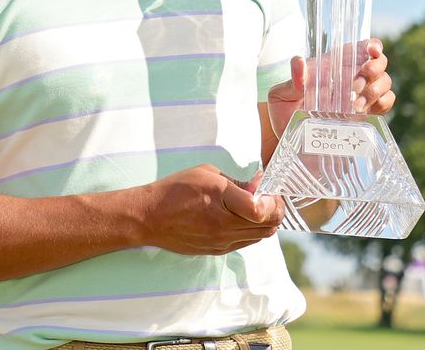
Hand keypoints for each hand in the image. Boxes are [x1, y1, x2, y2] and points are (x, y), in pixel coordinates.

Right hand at [138, 165, 284, 254]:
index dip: (273, 200)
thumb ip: (237, 182)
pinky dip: (252, 231)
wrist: (149, 217)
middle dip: (275, 210)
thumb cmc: (175, 190)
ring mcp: (221, 242)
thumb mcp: (207, 174)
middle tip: (269, 198)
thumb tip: (259, 186)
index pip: (262, 210)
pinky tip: (242, 218)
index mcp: (221, 200)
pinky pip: (246, 242)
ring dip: (265, 222)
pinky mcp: (217, 250)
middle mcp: (223, 226)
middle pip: (268, 225)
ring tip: (257, 207)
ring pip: (260, 236)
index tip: (269, 190)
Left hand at [266, 38, 394, 137]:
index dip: (371, 45)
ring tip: (356, 105)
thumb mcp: (280, 96)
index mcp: (332, 67)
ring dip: (375, 90)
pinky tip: (365, 112)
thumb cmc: (284, 115)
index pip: (359, 48)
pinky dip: (382, 104)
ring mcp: (361, 97)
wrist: (292, 147)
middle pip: (378, 63)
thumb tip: (298, 61)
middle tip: (355, 85)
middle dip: (374, 69)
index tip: (372, 51)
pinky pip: (386, 103)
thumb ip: (292, 80)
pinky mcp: (367, 117)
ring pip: (385, 82)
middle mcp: (350, 79)